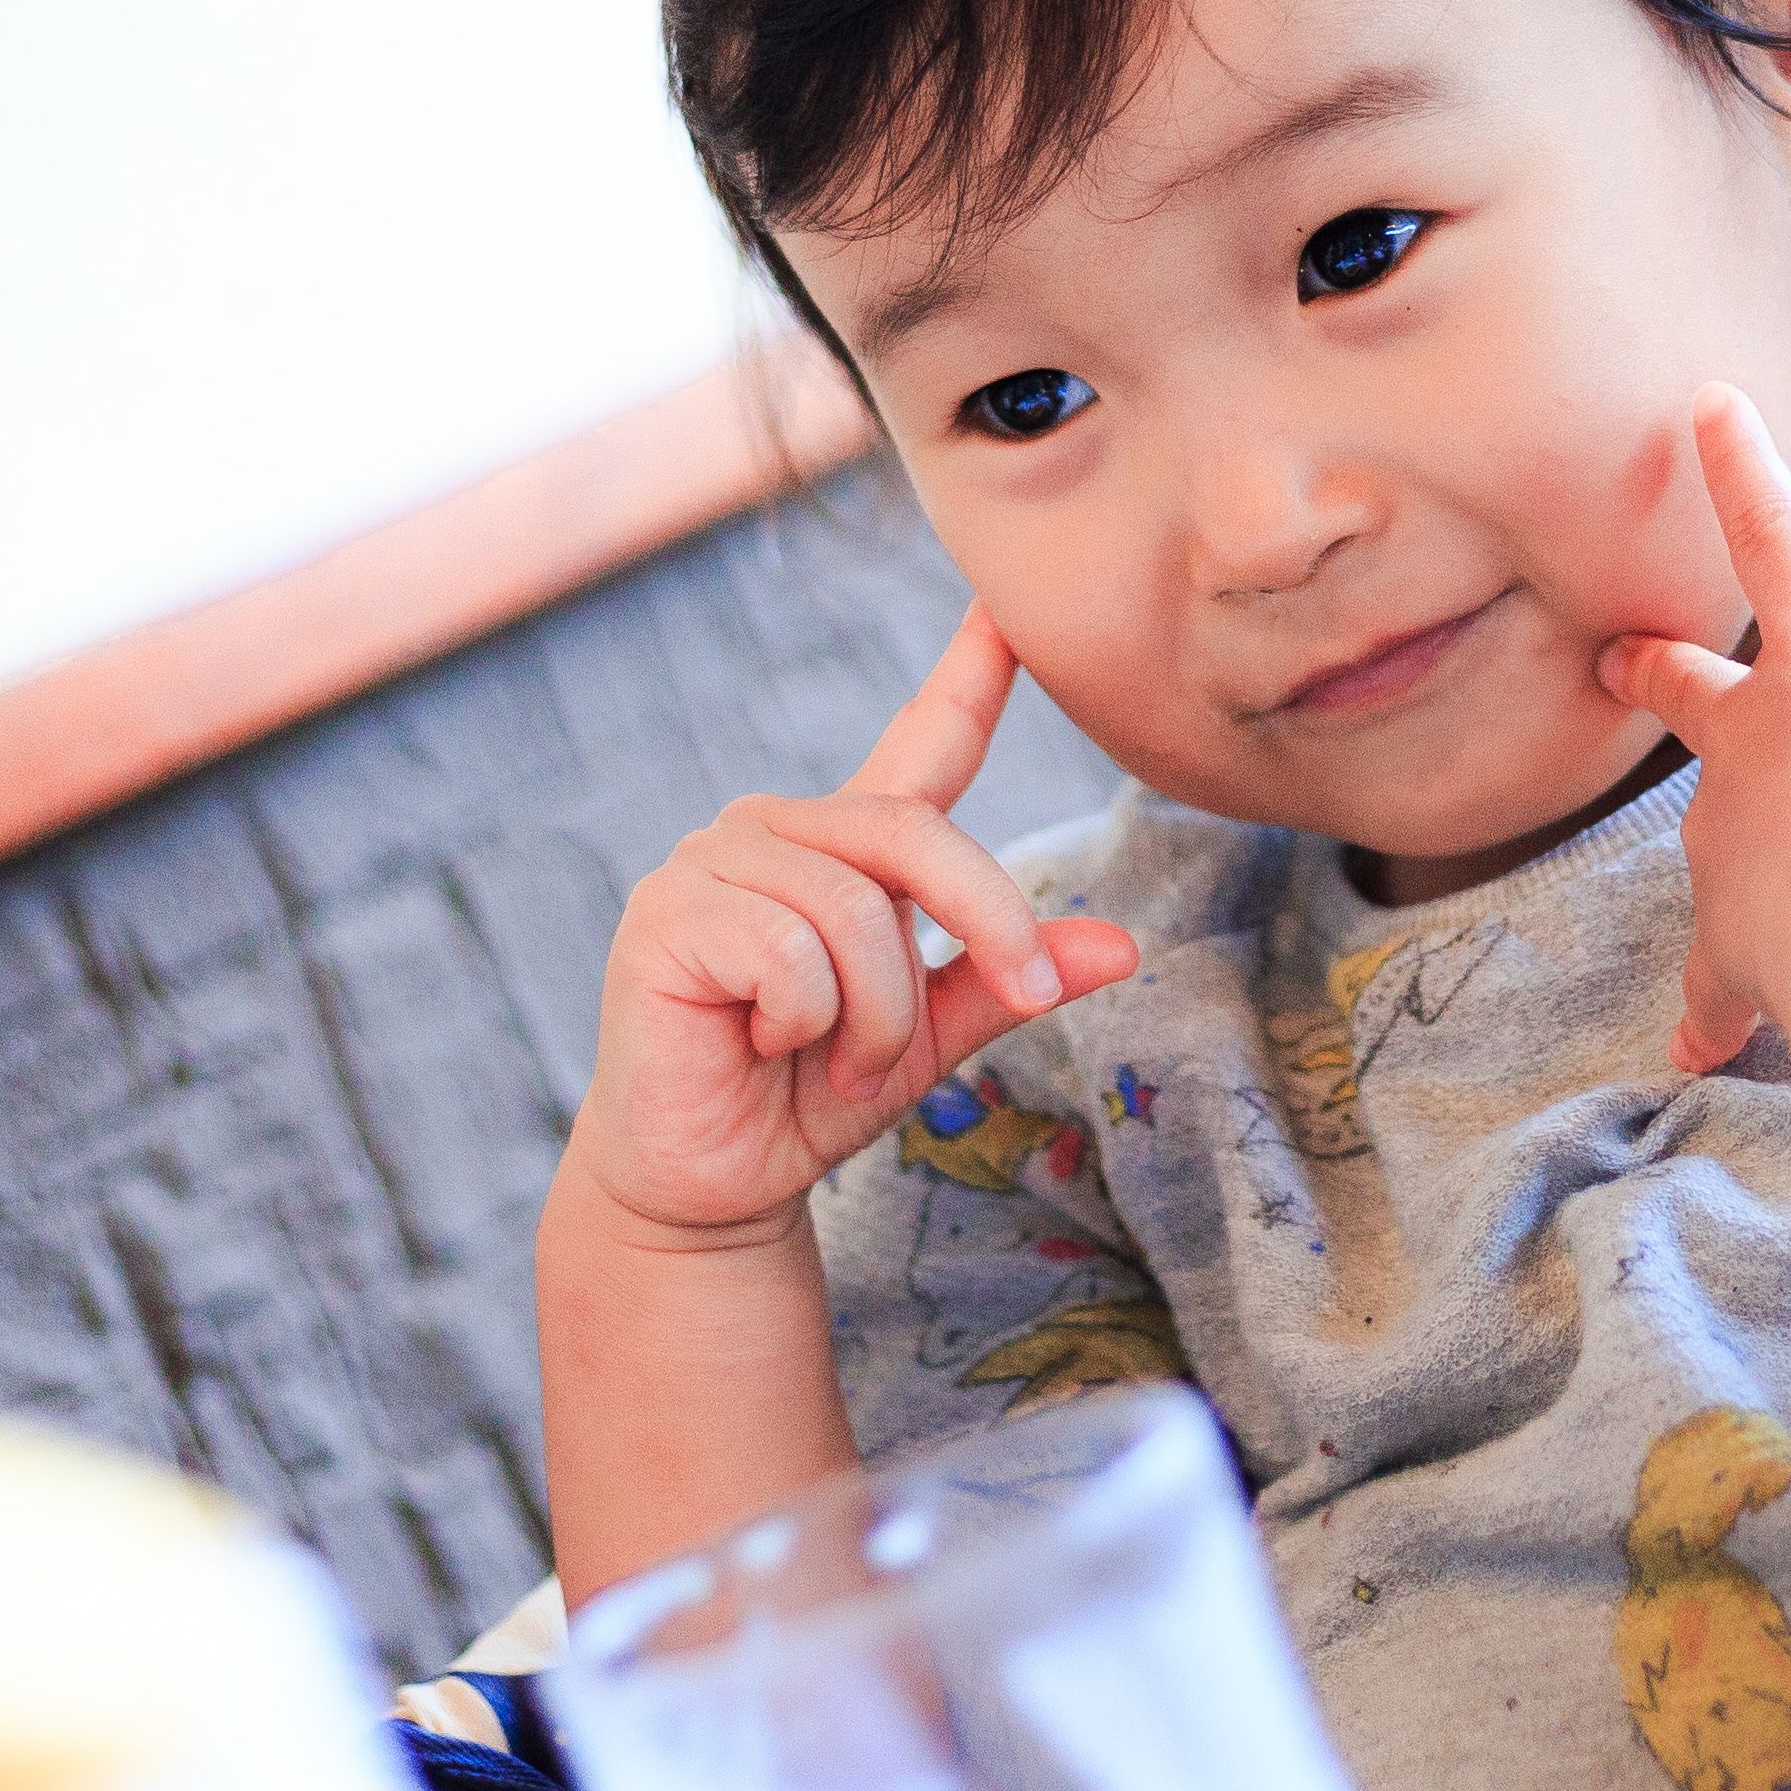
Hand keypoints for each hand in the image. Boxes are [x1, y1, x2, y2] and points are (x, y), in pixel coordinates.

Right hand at [565, 606, 1140, 1242]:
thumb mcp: (930, 1038)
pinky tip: (759, 1044)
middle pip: (919, 837)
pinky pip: (790, 954)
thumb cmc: (809, 1098)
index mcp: (847, 847)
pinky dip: (805, 1022)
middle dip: (989, 925)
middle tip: (1017, 1001)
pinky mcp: (667, 914)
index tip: (1011, 606)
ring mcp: (711, 860)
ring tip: (829, 1056)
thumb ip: (1009, 979)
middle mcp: (776, 828)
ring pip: (858, 913)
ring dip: (874, 1014)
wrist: (711, 1185)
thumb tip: (1123, 946)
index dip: (971, 671)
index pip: (924, 740)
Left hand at [1597, 385, 1790, 1076]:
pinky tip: (1698, 1048)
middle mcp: (1753, 742)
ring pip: (1718, 833)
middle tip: (1616, 658)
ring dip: (1746, 848)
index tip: (1700, 401)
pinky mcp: (1731, 943)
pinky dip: (1716, 1012)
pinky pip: (1719, 981)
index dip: (1740, 464)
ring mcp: (1729, 843)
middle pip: (1682, 688)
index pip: (1777, 537)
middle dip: (1652, 670)